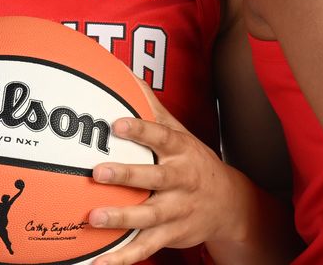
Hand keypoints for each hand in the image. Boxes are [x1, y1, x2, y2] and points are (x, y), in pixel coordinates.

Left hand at [83, 95, 250, 264]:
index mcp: (182, 152)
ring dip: (121, 218)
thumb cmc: (193, 162)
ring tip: (94, 218)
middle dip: (127, 175)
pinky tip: (99, 263)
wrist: (229, 205)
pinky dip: (123, 257)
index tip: (117, 124)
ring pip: (148, 216)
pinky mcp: (171, 235)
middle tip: (97, 172)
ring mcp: (177, 211)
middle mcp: (181, 181)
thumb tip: (124, 75)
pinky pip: (145, 248)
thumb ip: (152, 108)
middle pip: (154, 177)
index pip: (162, 137)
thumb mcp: (180, 133)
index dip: (141, 130)